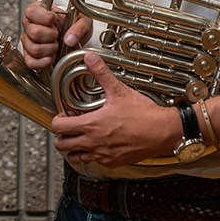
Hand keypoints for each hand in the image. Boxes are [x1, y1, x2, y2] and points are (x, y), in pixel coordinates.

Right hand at [20, 1, 91, 69]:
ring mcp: (27, 41)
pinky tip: (52, 56)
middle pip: (34, 32)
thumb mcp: (82, 21)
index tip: (54, 19)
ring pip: (34, 49)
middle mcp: (29, 25)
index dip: (45, 17)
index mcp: (38, 11)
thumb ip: (80, 27)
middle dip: (51, 35)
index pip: (31, 11)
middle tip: (58, 34)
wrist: (73, 40)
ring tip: (56, 45)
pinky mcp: (28, 57)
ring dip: (50, 49)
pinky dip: (45, 61)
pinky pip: (31, 62)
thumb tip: (70, 39)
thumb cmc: (74, 26)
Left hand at [52, 51, 180, 167]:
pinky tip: (99, 143)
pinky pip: (93, 162)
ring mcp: (102, 155)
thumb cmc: (143, 114)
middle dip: (61, 135)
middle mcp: (93, 143)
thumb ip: (101, 73)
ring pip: (75, 157)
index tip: (65, 114)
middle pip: (61, 145)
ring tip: (82, 136)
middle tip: (70, 126)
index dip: (58, 120)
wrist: (162, 132)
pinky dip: (91, 154)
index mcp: (91, 125)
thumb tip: (90, 58)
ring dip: (74, 147)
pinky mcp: (112, 162)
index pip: (59, 127)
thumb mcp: (119, 90)